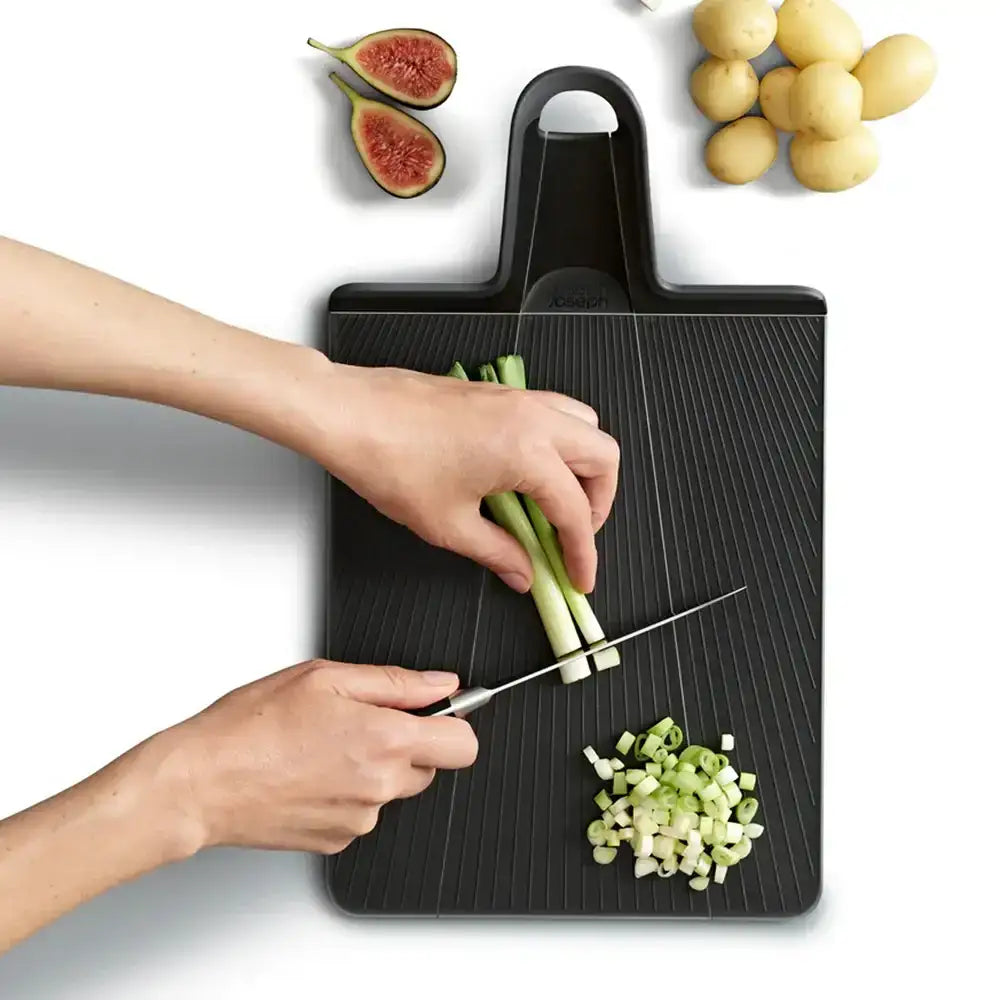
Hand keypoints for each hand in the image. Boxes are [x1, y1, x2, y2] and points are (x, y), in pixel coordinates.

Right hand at [163, 660, 477, 853]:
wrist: (200, 782)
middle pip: (428, 766)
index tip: (434, 713)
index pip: (464, 745)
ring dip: (373, 768)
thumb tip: (441, 683)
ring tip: (321, 746)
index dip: (453, 724)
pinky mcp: (336, 840)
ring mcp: (359, 819)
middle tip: (358, 722)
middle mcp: (380, 786)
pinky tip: (308, 772)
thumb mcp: (326, 678)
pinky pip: (361, 811)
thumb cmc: (251, 726)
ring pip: (392, 789)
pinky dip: (345, 792)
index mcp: (386, 740)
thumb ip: (395, 682)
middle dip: (406, 743)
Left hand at [295, 362, 620, 593]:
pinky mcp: (497, 393)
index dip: (582, 552)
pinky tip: (527, 475)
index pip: (575, 510)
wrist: (348, 414)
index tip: (579, 575)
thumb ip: (497, 552)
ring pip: (583, 425)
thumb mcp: (447, 524)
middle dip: (600, 502)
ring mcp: (516, 398)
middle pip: (603, 456)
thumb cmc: (389, 459)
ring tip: (559, 504)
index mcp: (527, 450)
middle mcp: (531, 416)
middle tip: (576, 536)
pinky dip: (557, 444)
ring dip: (583, 466)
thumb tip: (522, 571)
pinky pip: (551, 413)